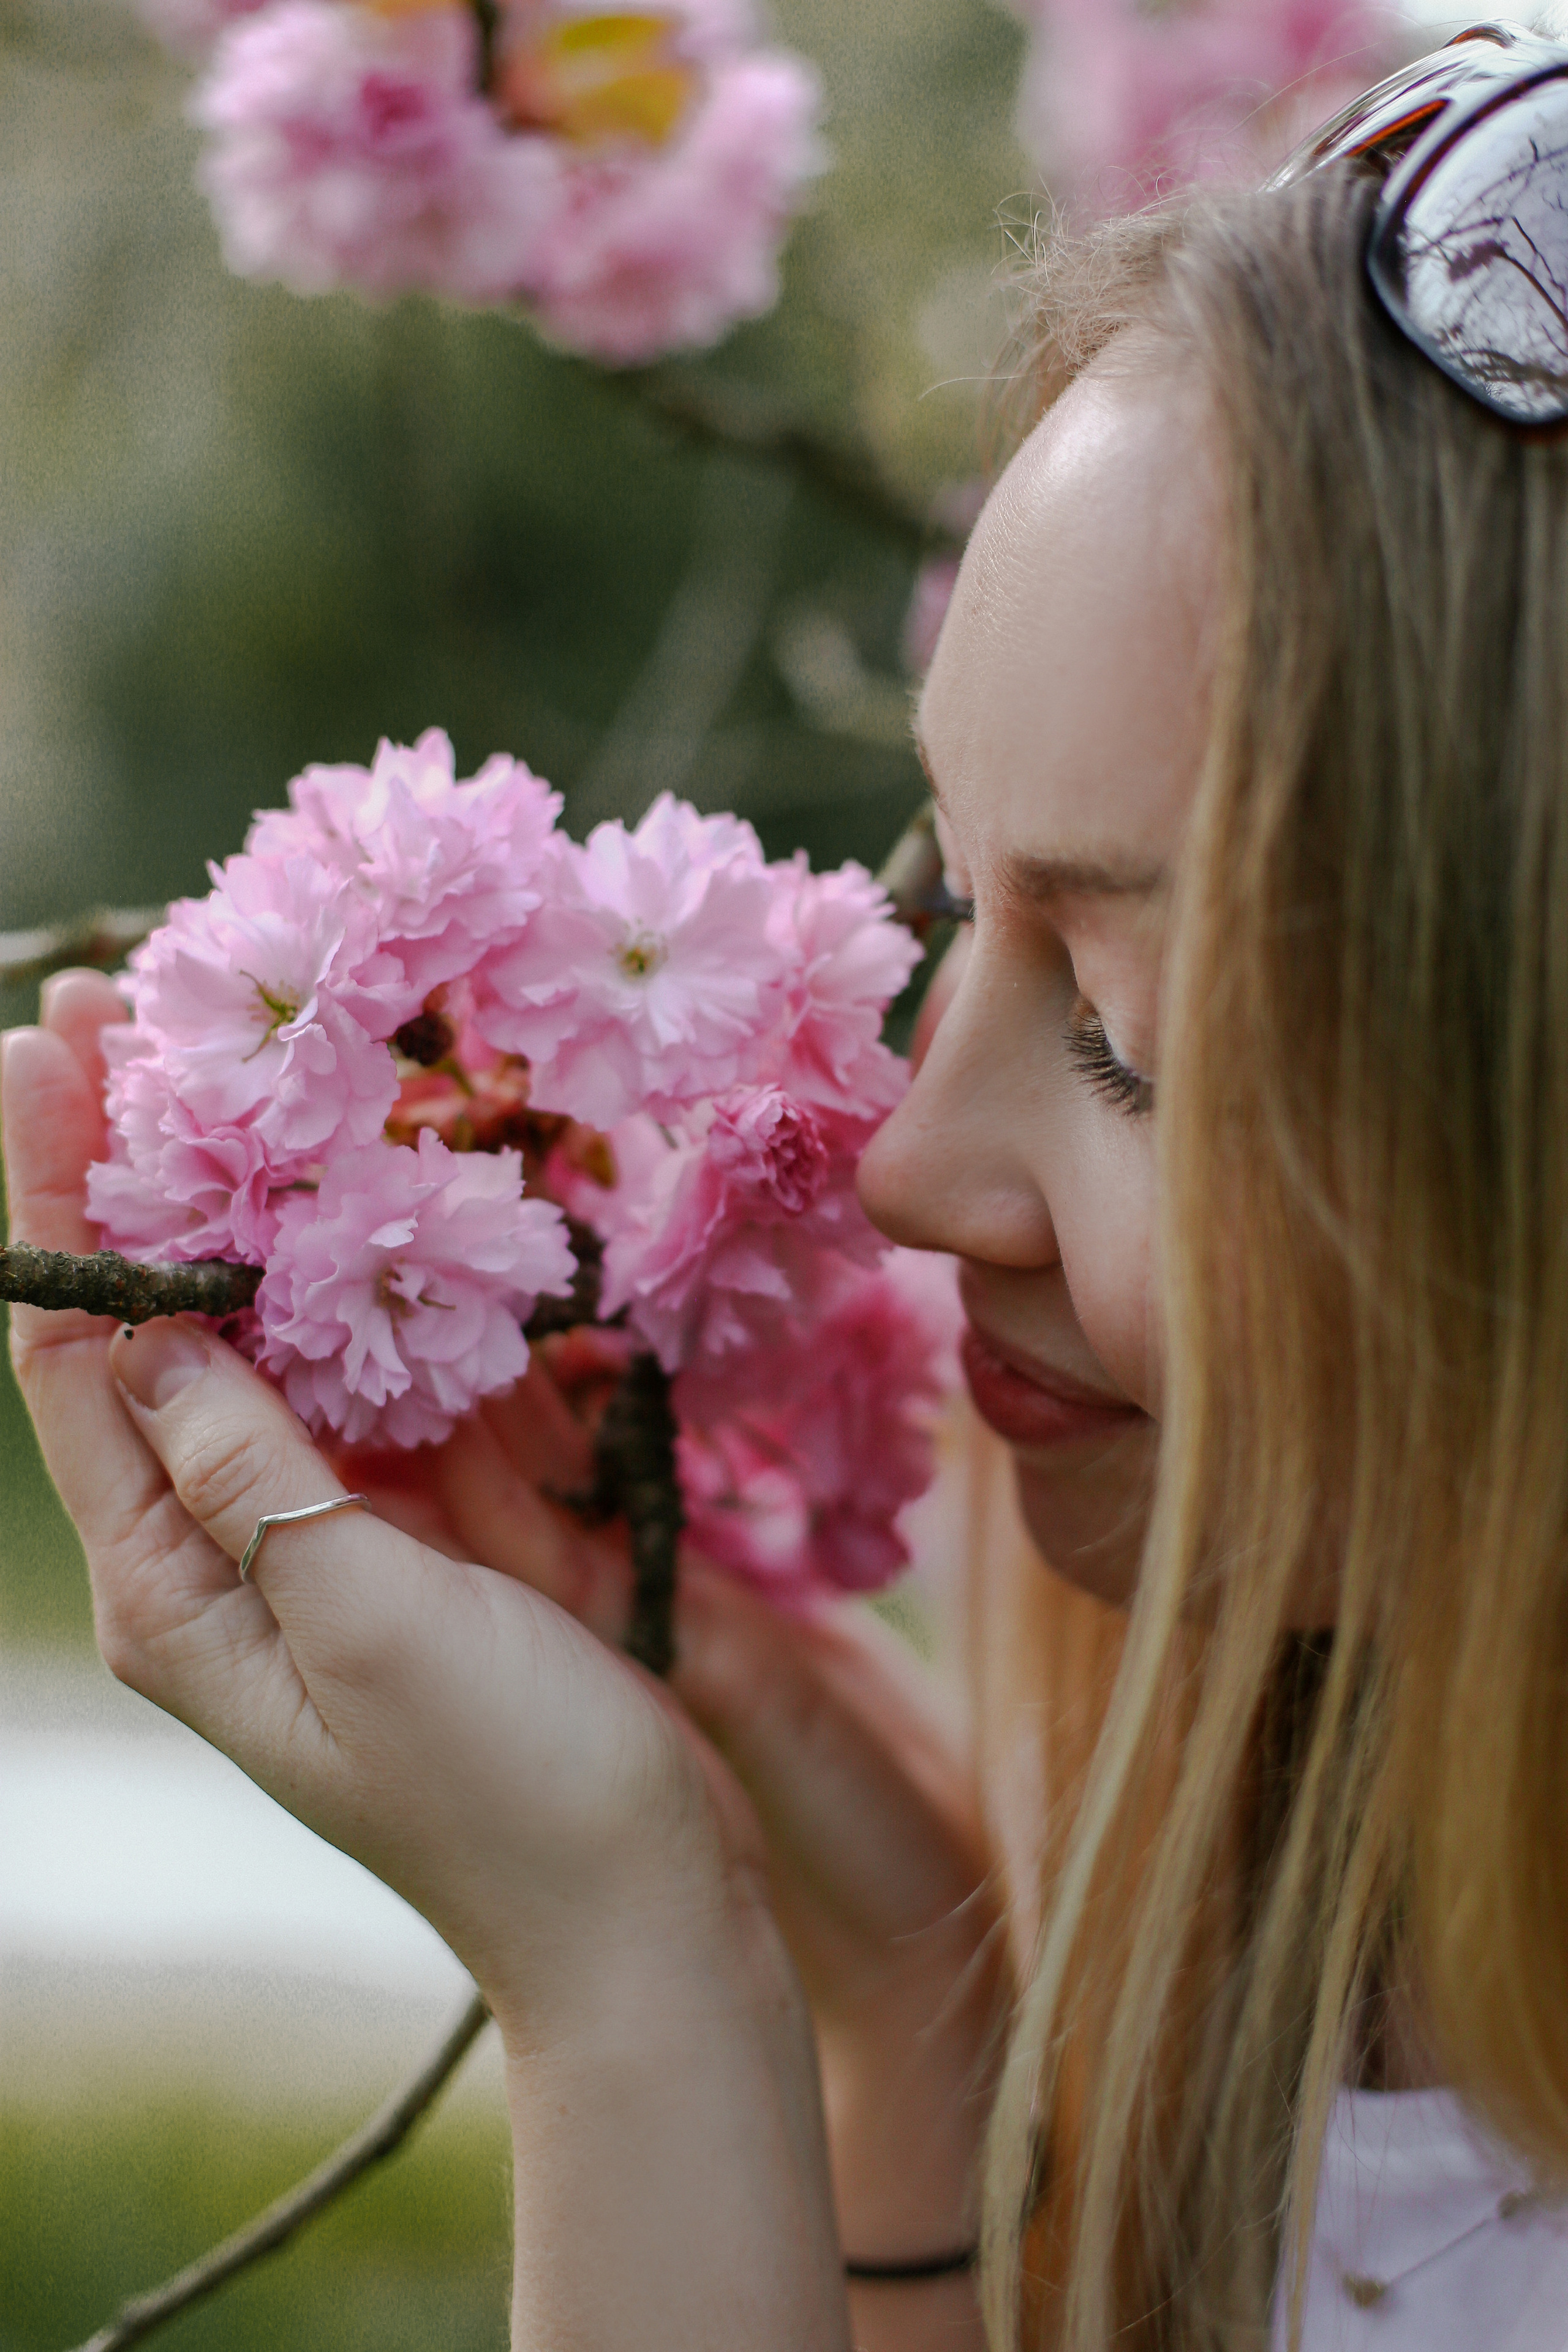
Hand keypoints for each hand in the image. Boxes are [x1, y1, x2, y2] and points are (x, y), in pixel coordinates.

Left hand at [6, 969, 860, 2347]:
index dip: (58, 1197)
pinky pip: (396, 1369)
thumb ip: (252, 1465)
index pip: (77, 1355)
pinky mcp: (442, 1521)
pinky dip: (387, 1271)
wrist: (648, 1907)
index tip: (52, 1047)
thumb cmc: (501, 1790)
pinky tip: (395, 1178)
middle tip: (138, 1004)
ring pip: (285, 1329)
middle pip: (165, 1322)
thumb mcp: (358, 1620)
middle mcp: (234, 1544)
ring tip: (255, 1055)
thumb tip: (153, 1320)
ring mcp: (344, 1526)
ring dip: (268, 1197)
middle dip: (146, 1168)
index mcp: (173, 1585)